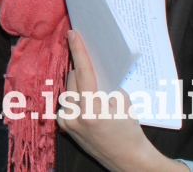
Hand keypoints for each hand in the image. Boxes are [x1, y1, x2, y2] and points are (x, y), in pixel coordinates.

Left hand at [57, 31, 182, 171]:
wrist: (127, 160)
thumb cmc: (129, 130)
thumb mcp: (124, 103)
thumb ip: (107, 85)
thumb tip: (96, 70)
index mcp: (93, 109)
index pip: (84, 73)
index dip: (79, 51)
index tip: (72, 34)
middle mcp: (75, 116)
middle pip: (73, 79)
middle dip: (81, 70)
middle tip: (89, 62)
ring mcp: (67, 122)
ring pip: (68, 91)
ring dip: (78, 86)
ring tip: (92, 89)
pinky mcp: (63, 127)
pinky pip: (66, 103)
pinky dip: (75, 99)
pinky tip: (86, 102)